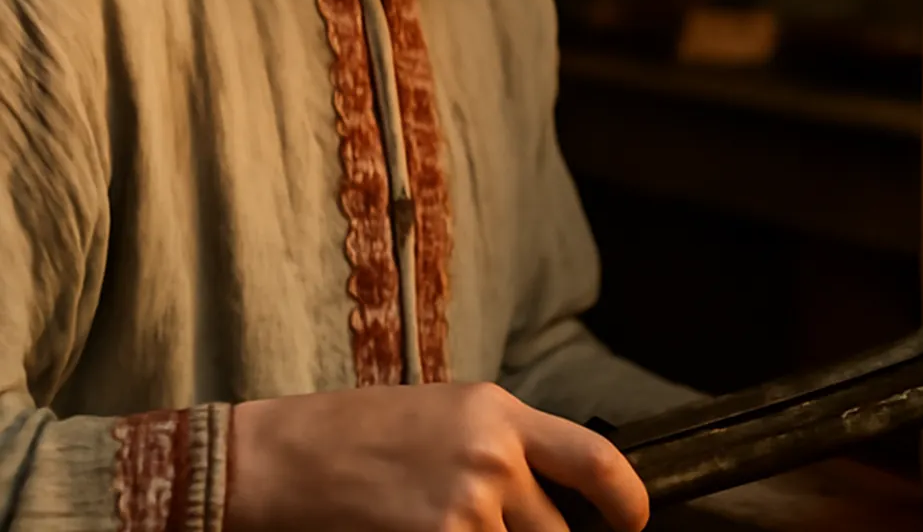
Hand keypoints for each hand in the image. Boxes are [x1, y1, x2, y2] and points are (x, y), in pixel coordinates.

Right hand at [224, 382, 647, 531]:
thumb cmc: (354, 435)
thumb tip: (547, 493)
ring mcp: (466, 508)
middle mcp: (493, 458)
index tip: (634, 522)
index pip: (596, 459)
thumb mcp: (445, 416)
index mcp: (499, 413)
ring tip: (442, 526)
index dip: (629, 500)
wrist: (278, 459)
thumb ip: (504, 449)